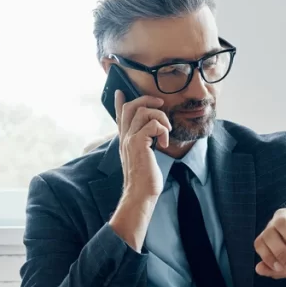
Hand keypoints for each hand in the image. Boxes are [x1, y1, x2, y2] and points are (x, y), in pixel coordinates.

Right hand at [109, 91, 171, 251]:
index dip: (119, 102)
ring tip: (166, 131)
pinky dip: (163, 130)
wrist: (140, 194)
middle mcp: (125, 137)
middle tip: (160, 104)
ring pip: (144, 112)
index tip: (120, 92)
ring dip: (161, 117)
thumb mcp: (141, 159)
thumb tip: (150, 138)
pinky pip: (153, 124)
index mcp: (124, 140)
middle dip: (147, 100)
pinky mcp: (139, 143)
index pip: (119, 116)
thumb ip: (143, 146)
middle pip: (131, 107)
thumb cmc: (144, 180)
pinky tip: (165, 143)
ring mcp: (130, 139)